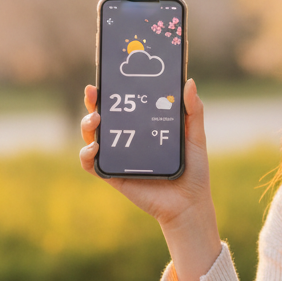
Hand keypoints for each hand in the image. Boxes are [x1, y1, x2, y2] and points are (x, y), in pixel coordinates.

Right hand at [79, 79, 220, 280]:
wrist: (189, 204)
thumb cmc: (193, 170)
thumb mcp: (195, 137)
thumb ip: (193, 111)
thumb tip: (189, 82)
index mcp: (144, 127)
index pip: (123, 104)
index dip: (111, 90)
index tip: (107, 76)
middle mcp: (127, 140)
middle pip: (102, 116)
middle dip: (92, 103)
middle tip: (94, 94)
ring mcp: (118, 157)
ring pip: (92, 137)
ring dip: (87, 125)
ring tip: (96, 120)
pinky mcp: (113, 176)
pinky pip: (92, 165)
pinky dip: (86, 155)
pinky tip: (95, 148)